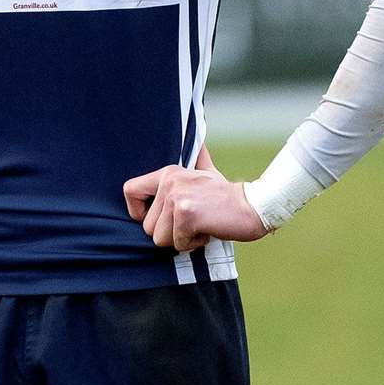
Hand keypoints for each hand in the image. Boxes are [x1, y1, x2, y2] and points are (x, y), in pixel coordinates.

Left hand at [123, 158, 267, 251]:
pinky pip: (178, 244)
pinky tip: (208, 230)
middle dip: (169, 234)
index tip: (155, 219)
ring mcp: (178, 198)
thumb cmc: (227, 195)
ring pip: (160, 239)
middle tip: (191, 223)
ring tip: (200, 225)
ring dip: (182, 240)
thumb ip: (196, 159)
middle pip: (148, 227)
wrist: (254, 206)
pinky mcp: (187, 215)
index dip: (137, 212)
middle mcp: (169, 182)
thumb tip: (197, 140)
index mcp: (168, 173)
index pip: (130, 190)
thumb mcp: (207, 171)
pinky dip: (194, 244)